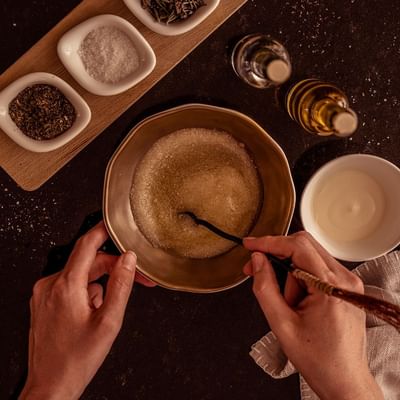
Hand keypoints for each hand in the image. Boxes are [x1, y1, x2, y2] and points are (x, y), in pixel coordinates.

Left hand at [20, 222, 154, 399]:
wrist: (50, 386)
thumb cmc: (77, 360)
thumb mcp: (109, 321)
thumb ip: (121, 285)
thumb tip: (128, 259)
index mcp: (66, 286)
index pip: (87, 244)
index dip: (103, 231)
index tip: (116, 225)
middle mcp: (50, 285)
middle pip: (88, 262)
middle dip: (114, 268)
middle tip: (137, 279)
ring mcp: (44, 294)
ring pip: (81, 275)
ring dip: (100, 284)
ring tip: (108, 309)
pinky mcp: (43, 303)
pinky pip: (71, 286)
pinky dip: (86, 292)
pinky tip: (92, 313)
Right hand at [243, 232, 383, 399]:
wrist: (344, 380)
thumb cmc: (318, 359)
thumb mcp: (281, 324)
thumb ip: (265, 287)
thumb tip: (257, 260)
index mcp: (331, 287)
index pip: (298, 247)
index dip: (270, 242)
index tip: (250, 244)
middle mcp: (346, 280)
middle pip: (305, 246)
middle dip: (277, 255)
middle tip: (255, 268)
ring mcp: (349, 283)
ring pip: (309, 257)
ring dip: (289, 272)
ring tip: (286, 303)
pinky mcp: (346, 287)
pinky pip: (317, 269)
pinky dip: (300, 278)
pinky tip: (295, 300)